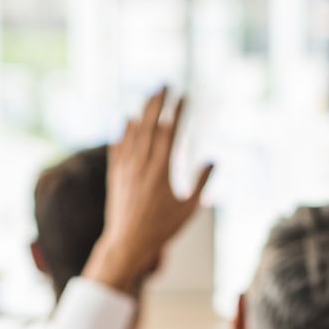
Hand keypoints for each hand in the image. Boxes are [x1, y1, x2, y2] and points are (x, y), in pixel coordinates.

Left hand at [86, 89, 214, 294]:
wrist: (128, 244)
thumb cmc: (162, 229)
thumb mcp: (189, 209)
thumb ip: (201, 183)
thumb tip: (213, 160)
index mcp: (160, 173)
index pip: (169, 133)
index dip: (176, 112)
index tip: (184, 97)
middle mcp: (141, 167)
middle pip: (149, 127)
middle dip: (157, 103)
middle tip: (164, 85)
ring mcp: (126, 170)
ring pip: (132, 134)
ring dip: (141, 113)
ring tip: (149, 96)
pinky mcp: (116, 176)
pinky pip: (118, 148)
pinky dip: (122, 132)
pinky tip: (126, 120)